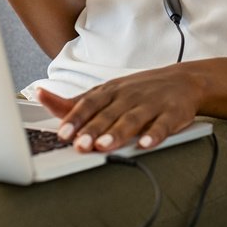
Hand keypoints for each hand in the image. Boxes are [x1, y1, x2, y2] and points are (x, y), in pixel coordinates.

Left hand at [36, 66, 202, 152]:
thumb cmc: (139, 91)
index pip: (89, 104)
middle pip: (108, 114)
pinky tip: (146, 144)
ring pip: (132, 120)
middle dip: (93, 129)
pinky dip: (155, 134)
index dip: (75, 118)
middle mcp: (129, 96)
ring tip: (105, 146)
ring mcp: (151, 104)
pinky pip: (163, 125)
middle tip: (79, 144)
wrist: (184, 81)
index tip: (63, 133)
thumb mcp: (107, 93)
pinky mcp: (173, 114)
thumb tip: (43, 97)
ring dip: (118, 133)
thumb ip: (75, 103)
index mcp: (111, 91)